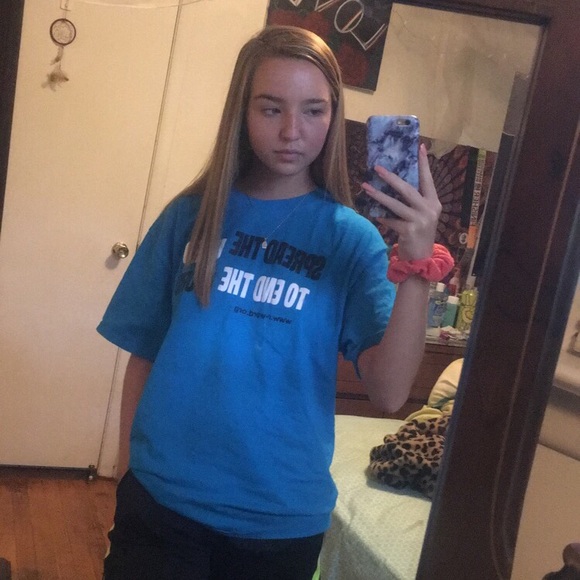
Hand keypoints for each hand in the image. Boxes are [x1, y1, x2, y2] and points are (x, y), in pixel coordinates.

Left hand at [361, 143, 440, 260]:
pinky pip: (390, 220)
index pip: (428, 179)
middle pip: (407, 189)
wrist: (420, 260)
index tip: (419, 147)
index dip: (423, 164)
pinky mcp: (408, 230)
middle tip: (377, 167)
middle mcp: (429, 209)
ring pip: (395, 203)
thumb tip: (395, 183)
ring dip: (378, 195)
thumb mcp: (421, 216)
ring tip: (365, 186)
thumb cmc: (418, 235)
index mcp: (434, 203)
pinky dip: (381, 217)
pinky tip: (374, 214)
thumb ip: (414, 202)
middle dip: (391, 177)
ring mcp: (419, 220)